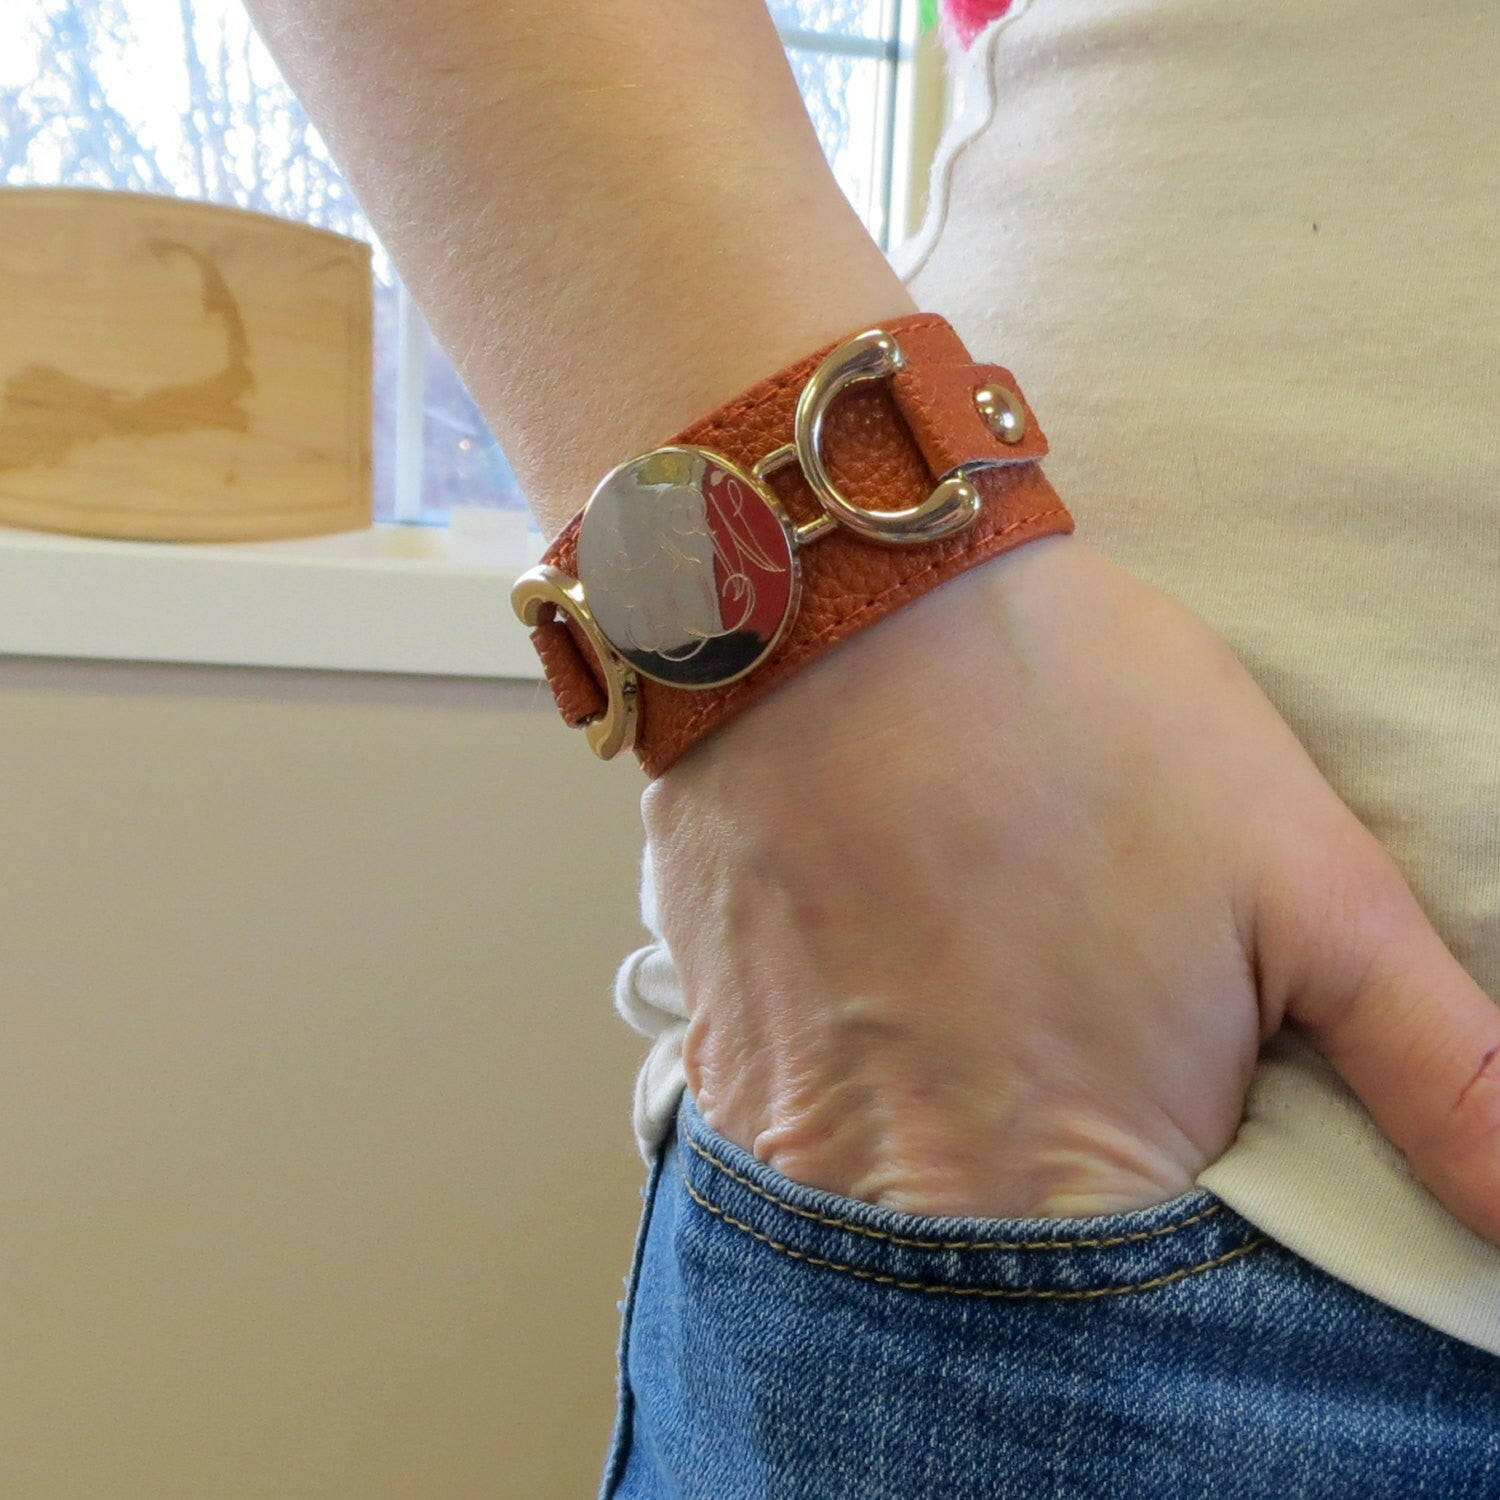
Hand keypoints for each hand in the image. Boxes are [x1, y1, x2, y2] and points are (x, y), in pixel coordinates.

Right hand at [640, 532, 1499, 1238]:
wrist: (849, 609)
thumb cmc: (1085, 725)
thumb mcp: (1306, 878)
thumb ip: (1438, 1070)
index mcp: (1078, 1179)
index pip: (1150, 1353)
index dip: (1178, 1260)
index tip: (1177, 1169)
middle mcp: (911, 1197)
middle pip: (1003, 1309)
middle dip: (1056, 1225)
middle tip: (1070, 1080)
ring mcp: (792, 1137)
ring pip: (883, 1242)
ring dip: (942, 1177)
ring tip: (974, 1031)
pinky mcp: (718, 1060)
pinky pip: (791, 1158)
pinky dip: (850, 1119)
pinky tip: (881, 1006)